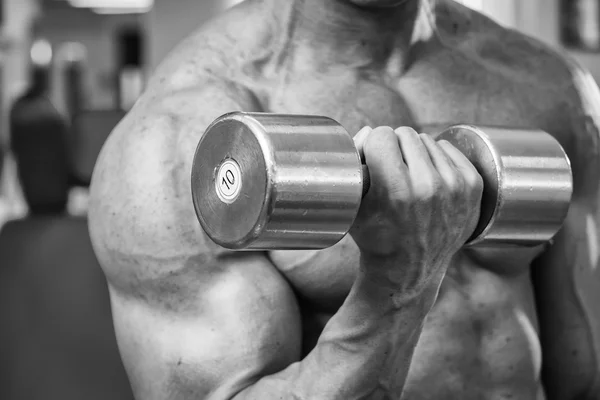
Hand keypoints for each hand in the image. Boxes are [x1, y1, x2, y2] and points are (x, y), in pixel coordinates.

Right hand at [350, 126, 482, 289]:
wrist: (409, 270)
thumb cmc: (375, 236)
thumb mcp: (354, 205)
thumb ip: (356, 162)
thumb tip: (370, 131)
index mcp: (396, 190)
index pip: (382, 135)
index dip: (372, 147)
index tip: (372, 161)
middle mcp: (429, 186)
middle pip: (405, 133)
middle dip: (393, 147)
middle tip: (390, 171)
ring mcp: (455, 186)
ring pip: (427, 140)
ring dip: (415, 153)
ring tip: (408, 178)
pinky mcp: (473, 186)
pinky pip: (448, 149)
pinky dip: (436, 158)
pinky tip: (428, 178)